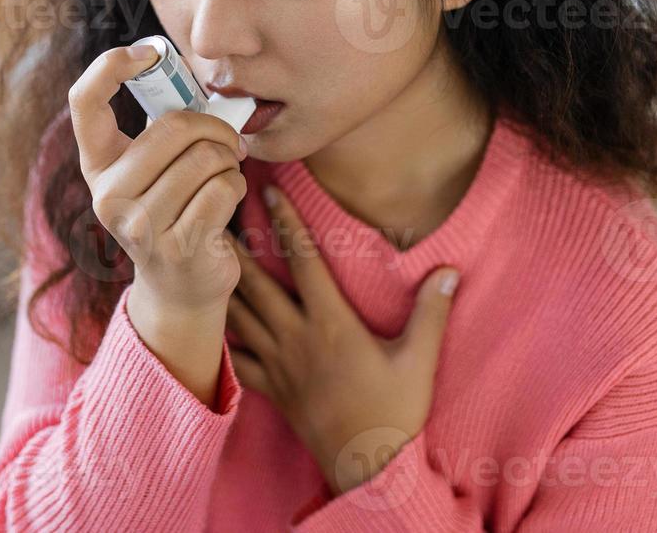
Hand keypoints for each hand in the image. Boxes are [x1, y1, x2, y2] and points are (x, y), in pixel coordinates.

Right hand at [68, 43, 248, 313]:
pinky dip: (235, 185)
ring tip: (223, 174)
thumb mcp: (152, 169)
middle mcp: (108, 194)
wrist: (180, 286)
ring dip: (227, 160)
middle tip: (227, 138)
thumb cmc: (174, 208)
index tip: (148, 52)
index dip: (110, 65)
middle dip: (213, 126)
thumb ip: (162, 127)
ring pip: (204, 158)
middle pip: (171, 127)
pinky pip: (222, 189)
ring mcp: (139, 225)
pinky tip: (226, 198)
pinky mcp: (176, 246)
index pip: (84, 101)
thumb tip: (197, 78)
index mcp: (97, 165)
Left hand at [223, 184, 458, 495]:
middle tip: (218, 215)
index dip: (287, 222)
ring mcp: (279, 363)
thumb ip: (431, 312)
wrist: (367, 465)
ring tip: (207, 256)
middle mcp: (297, 336)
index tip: (270, 192)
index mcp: (331, 322)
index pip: (305, 260)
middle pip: (257, 282)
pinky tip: (209, 322)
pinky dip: (221, 339)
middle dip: (236, 247)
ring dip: (223, 285)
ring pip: (239, 315)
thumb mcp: (420, 359)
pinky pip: (236, 360)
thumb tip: (449, 271)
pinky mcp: (271, 389)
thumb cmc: (395, 411)